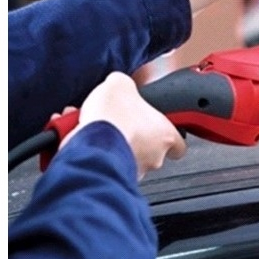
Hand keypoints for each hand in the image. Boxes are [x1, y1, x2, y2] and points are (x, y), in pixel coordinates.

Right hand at [60, 72, 185, 179]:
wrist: (91, 142)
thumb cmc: (114, 118)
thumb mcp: (120, 84)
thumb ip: (124, 84)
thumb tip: (118, 83)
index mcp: (165, 135)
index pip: (179, 144)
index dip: (169, 137)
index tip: (161, 132)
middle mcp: (153, 157)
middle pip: (148, 149)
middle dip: (131, 136)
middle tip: (118, 122)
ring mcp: (133, 170)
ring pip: (124, 156)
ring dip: (111, 143)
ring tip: (94, 127)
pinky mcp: (110, 176)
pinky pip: (102, 162)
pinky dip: (91, 151)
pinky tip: (79, 136)